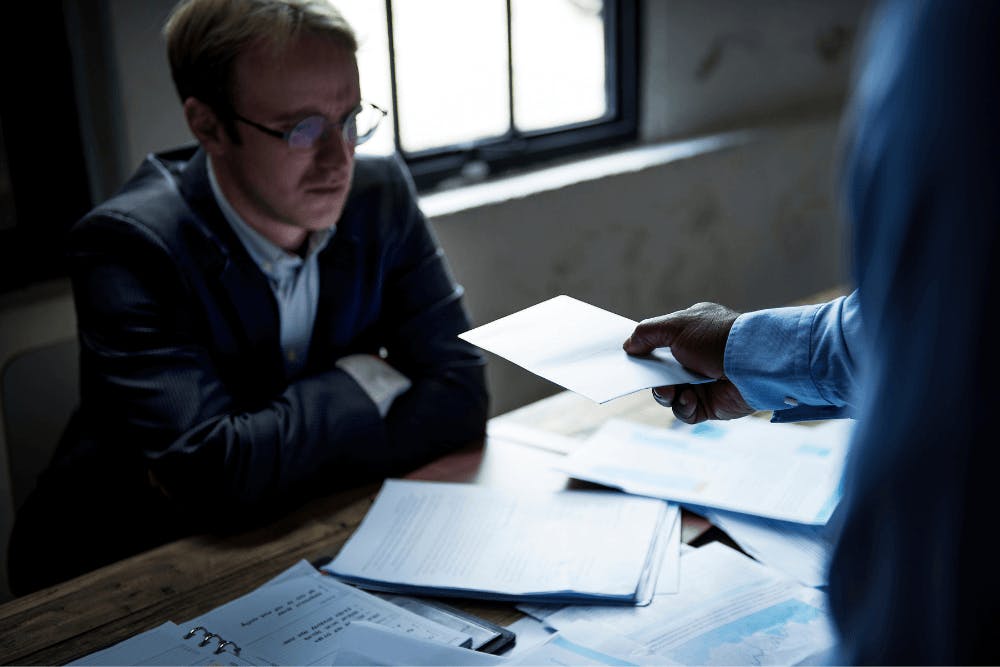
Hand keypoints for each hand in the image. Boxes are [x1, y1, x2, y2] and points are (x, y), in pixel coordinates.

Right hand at [622, 302, 752, 423]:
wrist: (752, 361)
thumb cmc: (716, 337)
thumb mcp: (675, 326)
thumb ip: (647, 333)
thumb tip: (628, 345)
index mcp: (690, 335)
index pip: (659, 345)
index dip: (643, 353)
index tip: (627, 359)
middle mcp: (696, 359)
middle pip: (660, 374)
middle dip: (651, 379)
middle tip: (645, 380)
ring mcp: (703, 383)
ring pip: (670, 396)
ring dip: (665, 395)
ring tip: (671, 391)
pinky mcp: (711, 405)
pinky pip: (686, 412)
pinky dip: (684, 407)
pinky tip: (691, 399)